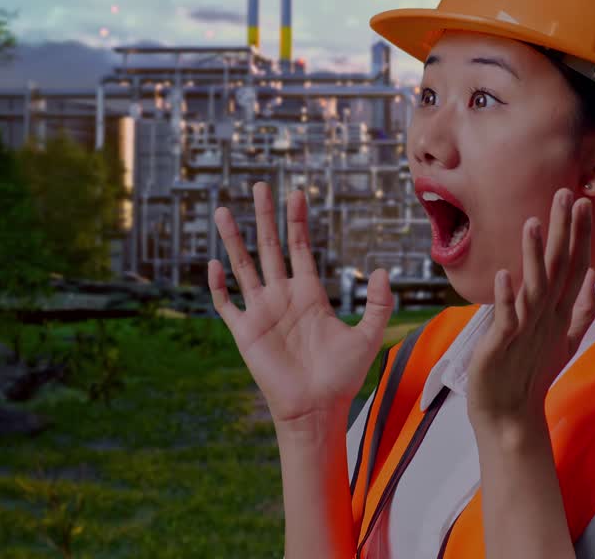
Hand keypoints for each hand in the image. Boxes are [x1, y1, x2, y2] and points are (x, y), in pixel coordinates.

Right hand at [208, 182, 393, 431]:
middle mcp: (283, 296)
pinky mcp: (245, 332)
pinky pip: (227, 303)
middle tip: (260, 185)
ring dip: (234, 239)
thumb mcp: (368, 336)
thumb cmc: (342, 377)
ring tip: (224, 210)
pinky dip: (218, 285)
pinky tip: (213, 263)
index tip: (296, 193)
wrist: (316, 409)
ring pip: (244, 266)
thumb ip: (377, 303)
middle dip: (265, 216)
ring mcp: (262, 312)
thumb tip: (381, 271)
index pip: (301, 247)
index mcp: (309, 293)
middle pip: (270, 247)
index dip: (298, 221)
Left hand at [466, 187, 594, 433]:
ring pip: (534, 287)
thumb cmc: (532, 374)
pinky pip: (506, 317)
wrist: (510, 416)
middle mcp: (546, 317)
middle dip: (563, 232)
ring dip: (534, 256)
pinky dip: (505, 297)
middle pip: (559, 269)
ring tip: (531, 223)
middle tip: (566, 195)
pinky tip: (504, 274)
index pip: (575, 266)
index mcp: (558, 313)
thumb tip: (594, 278)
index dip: (579, 235)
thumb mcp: (563, 339)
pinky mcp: (502, 345)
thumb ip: (582, 309)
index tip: (583, 201)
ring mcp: (526, 330)